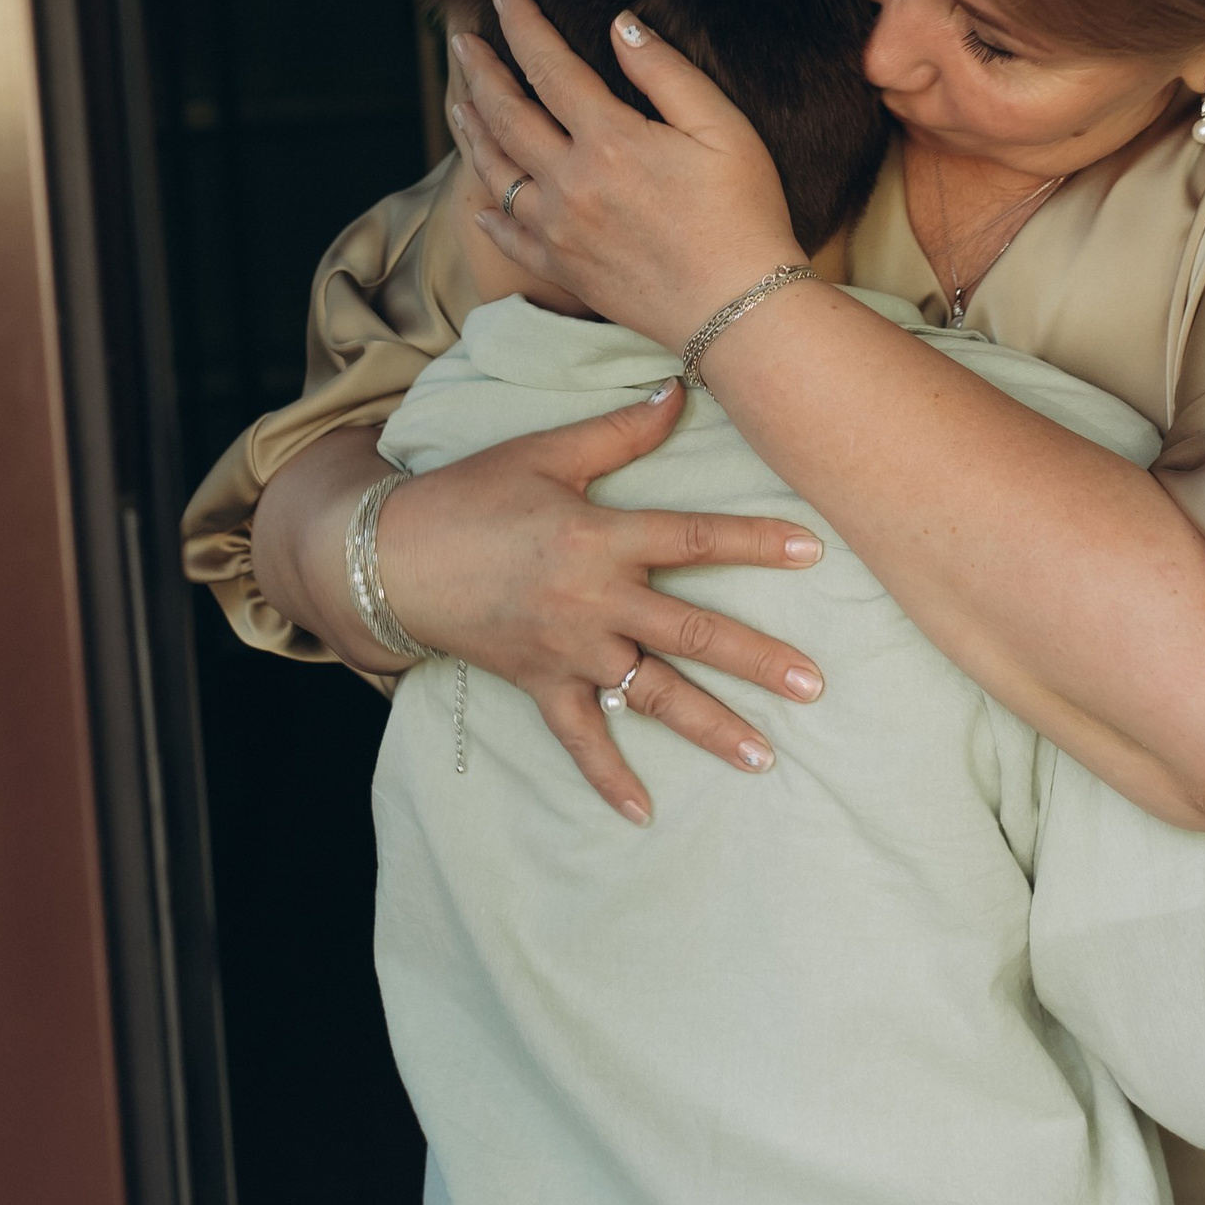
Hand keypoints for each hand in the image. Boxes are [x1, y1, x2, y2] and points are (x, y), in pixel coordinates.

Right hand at [374, 381, 827, 822]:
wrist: (390, 556)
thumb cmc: (471, 494)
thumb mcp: (546, 452)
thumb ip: (620, 431)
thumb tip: (682, 390)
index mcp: (600, 537)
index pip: (695, 539)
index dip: (755, 543)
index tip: (814, 552)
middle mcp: (595, 601)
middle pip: (691, 632)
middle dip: (757, 661)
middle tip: (814, 686)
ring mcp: (569, 651)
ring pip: (653, 694)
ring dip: (711, 727)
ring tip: (764, 757)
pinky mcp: (540, 684)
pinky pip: (580, 738)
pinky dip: (608, 777)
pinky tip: (643, 813)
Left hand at [445, 0, 803, 351]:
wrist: (739, 311)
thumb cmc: (744, 214)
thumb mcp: (723, 128)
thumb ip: (666, 72)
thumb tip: (620, 24)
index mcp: (609, 140)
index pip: (549, 67)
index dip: (522, 27)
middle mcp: (570, 183)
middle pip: (506, 115)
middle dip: (480, 71)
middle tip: (461, 41)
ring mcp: (559, 230)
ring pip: (495, 173)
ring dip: (471, 132)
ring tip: (458, 104)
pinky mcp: (564, 270)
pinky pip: (509, 239)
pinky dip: (488, 217)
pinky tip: (478, 204)